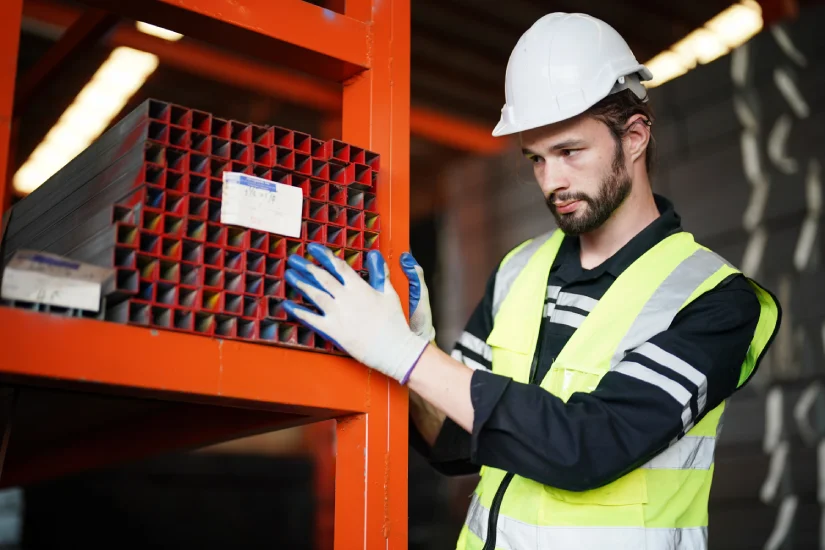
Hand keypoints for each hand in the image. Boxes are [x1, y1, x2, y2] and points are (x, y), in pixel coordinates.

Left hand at [282, 243, 428, 383]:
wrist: (393, 348)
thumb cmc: (394, 322)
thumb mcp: (390, 294)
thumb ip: (380, 274)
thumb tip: (375, 256)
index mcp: (359, 287)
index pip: (339, 266)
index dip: (324, 256)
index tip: (313, 248)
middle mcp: (346, 298)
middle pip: (322, 278)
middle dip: (307, 266)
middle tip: (294, 259)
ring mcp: (337, 314)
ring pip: (314, 294)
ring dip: (300, 283)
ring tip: (289, 275)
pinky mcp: (333, 330)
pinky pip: (311, 319)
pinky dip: (298, 311)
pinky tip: (287, 304)